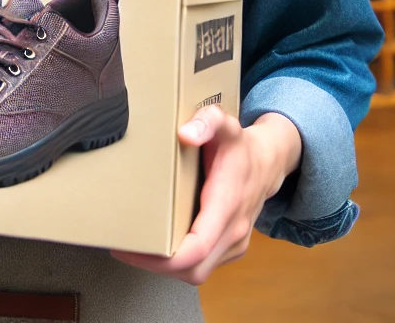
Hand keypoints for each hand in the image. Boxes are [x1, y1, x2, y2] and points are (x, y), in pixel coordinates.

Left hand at [112, 107, 300, 283]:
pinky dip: (179, 264)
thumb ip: (206, 122)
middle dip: (156, 267)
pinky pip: (203, 266)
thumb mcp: (225, 124)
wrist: (269, 161)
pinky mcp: (231, 247)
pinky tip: (158, 248)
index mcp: (228, 205)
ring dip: (166, 268)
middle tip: (126, 250)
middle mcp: (234, 230)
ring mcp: (235, 242)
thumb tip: (186, 133)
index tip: (133, 250)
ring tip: (136, 250)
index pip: (197, 247)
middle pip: (193, 269)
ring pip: (197, 272)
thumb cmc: (241, 146)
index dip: (162, 258)